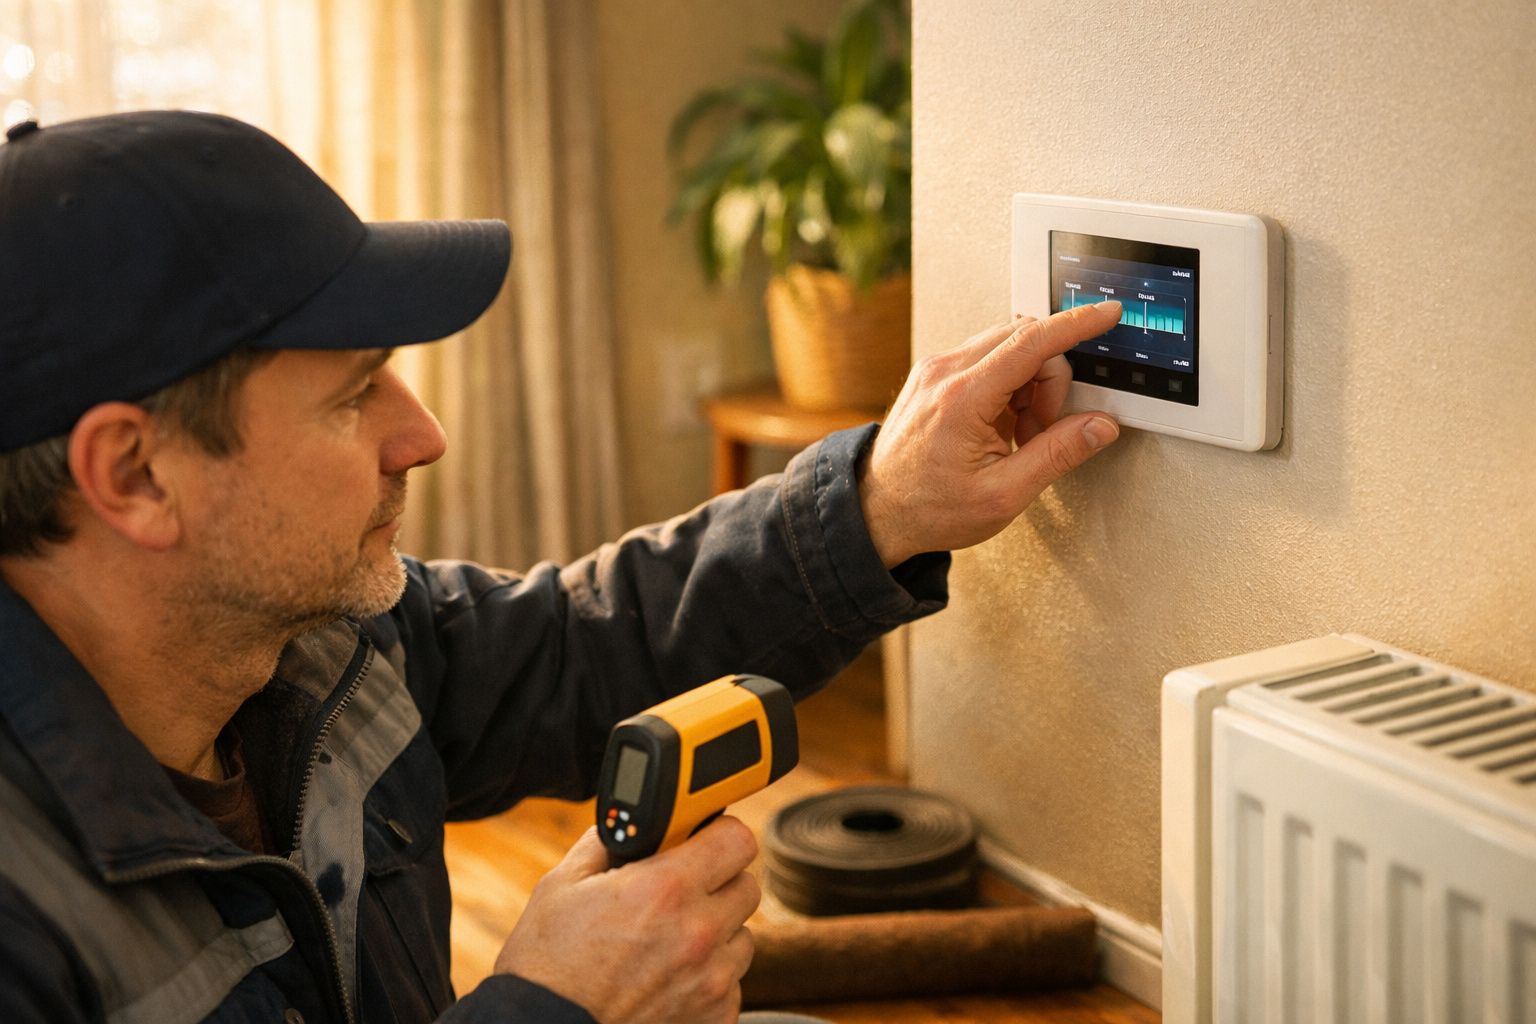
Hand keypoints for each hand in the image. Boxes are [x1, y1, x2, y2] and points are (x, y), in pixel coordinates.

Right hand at [493, 817, 759, 1022]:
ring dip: (717, 932)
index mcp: (666, 888)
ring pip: (743, 936)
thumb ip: (607, 842)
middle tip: (681, 891)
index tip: (703, 840)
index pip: (737, 839)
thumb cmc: (547, 963)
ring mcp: (712, 980)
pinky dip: (709, 975)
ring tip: (671, 940)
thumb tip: (634, 823)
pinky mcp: (716, 1016)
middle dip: (718, 882)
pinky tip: (671, 976)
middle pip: (747, 886)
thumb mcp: (564, 883)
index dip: (719, 834)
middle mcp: (698, 933)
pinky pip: (733, 982)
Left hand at [860, 302, 1122, 566]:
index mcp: (961, 399)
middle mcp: (944, 373)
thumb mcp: (1003, 495)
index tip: (1106, 314)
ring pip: (1007, 347)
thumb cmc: (929, 509)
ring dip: (1029, 384)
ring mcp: (935, 370)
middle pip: (1024, 340)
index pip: (1031, 342)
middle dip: (1050, 379)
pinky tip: (1001, 425)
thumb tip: (1099, 426)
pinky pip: (987, 359)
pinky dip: (1008, 387)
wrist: (878, 512)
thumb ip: (1057, 454)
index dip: (1076, 325)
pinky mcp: (934, 375)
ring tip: (1019, 434)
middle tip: (1042, 429)